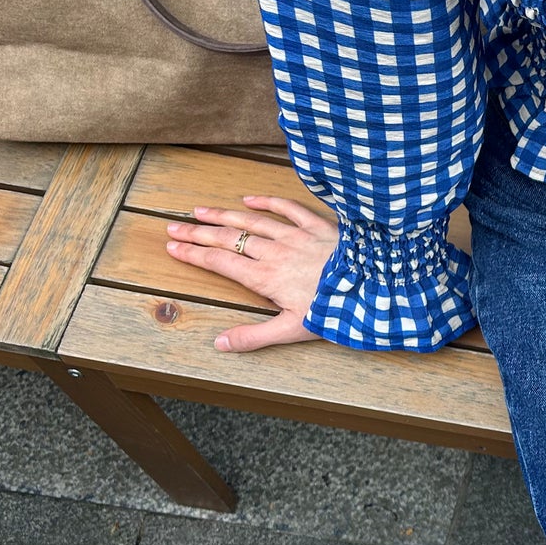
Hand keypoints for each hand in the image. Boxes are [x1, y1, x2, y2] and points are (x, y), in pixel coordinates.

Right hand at [165, 196, 337, 352]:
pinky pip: (288, 208)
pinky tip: (250, 200)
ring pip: (252, 222)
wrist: (373, 287)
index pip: (220, 263)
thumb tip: (219, 344)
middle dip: (198, 233)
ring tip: (200, 211)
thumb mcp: (291, 331)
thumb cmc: (333, 311)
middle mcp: (274, 252)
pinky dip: (267, 202)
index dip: (193, 254)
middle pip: (228, 239)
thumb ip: (253, 337)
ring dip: (224, 215)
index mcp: (265, 278)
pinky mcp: (317, 225)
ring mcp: (295, 236)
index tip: (172, 246)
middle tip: (173, 226)